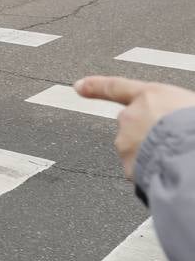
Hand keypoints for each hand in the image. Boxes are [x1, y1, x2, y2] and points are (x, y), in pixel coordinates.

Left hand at [75, 76, 194, 178]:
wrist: (194, 157)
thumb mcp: (189, 107)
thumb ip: (171, 110)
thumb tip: (172, 118)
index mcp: (150, 96)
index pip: (116, 87)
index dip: (95, 86)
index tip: (78, 86)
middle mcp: (131, 117)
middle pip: (133, 127)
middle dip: (148, 135)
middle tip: (175, 142)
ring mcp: (127, 144)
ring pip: (136, 151)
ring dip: (152, 156)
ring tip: (180, 159)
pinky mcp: (130, 168)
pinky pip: (142, 171)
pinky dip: (155, 174)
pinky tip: (173, 173)